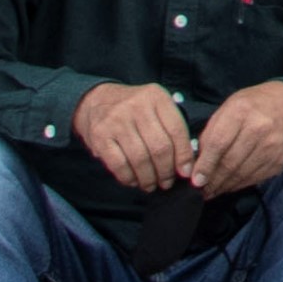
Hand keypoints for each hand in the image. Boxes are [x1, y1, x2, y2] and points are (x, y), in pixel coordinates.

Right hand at [73, 79, 195, 193]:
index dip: (183, 155)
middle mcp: (136, 106)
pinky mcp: (100, 135)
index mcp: (156, 97)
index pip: (177, 131)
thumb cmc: (134, 109)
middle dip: (166, 171)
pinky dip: (128, 177)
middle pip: (159, 147)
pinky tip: (134, 181)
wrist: (95, 100)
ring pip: (140, 158)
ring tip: (151, 185)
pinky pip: (119, 164)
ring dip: (148, 178)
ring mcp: (116, 120)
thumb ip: (171, 128)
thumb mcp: (156, 106)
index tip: (186, 172)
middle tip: (166, 182)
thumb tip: (186, 163)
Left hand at [186, 79, 282, 200]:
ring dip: (223, 186)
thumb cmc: (254, 105)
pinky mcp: (279, 160)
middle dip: (212, 180)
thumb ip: (212, 132)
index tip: (195, 180)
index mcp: (241, 112)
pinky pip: (255, 178)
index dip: (205, 165)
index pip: (218, 144)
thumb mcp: (228, 107)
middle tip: (200, 190)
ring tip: (211, 191)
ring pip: (242, 174)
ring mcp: (272, 147)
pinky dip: (239, 184)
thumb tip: (197, 161)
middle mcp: (260, 129)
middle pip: (230, 162)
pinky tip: (229, 185)